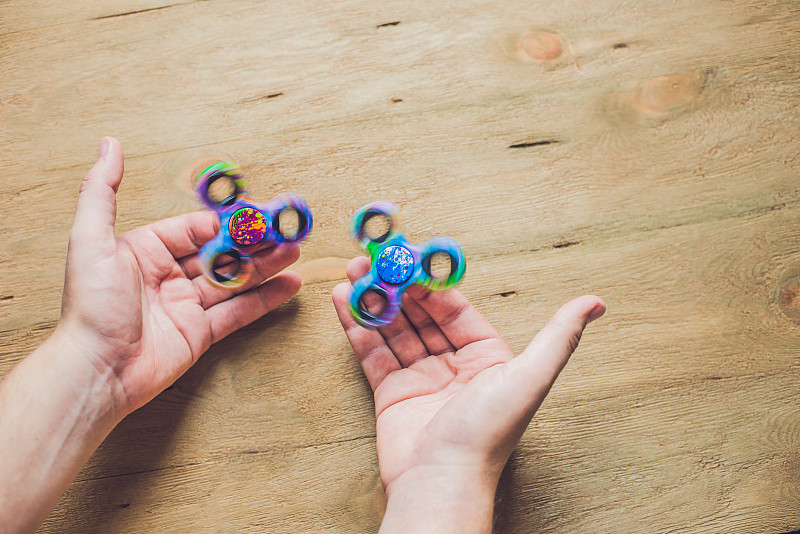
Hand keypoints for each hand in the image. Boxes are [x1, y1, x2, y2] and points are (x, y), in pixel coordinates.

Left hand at [59, 137, 301, 418]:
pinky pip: (238, 312)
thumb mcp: (91, 239)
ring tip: (295, 251)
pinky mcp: (201, 334)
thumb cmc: (90, 305)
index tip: (256, 212)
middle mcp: (168, 276)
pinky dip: (265, 299)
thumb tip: (109, 144)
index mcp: (145, 250)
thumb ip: (101, 191)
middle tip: (287, 229)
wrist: (96, 370)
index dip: (227, 220)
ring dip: (266, 266)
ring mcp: (186, 306)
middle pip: (220, 252)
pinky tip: (288, 285)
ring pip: (234, 280)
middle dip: (255, 241)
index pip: (195, 228)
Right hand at [332, 257, 604, 531]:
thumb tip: (596, 302)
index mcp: (487, 356)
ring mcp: (420, 378)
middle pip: (421, 314)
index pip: (455, 307)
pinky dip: (358, 326)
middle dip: (397, 285)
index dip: (431, 280)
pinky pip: (373, 352)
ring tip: (353, 271)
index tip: (409, 254)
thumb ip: (559, 336)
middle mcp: (454, 364)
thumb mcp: (529, 376)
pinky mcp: (391, 393)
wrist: (441, 481)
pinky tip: (343, 300)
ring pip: (395, 329)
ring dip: (374, 299)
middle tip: (373, 257)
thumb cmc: (488, 432)